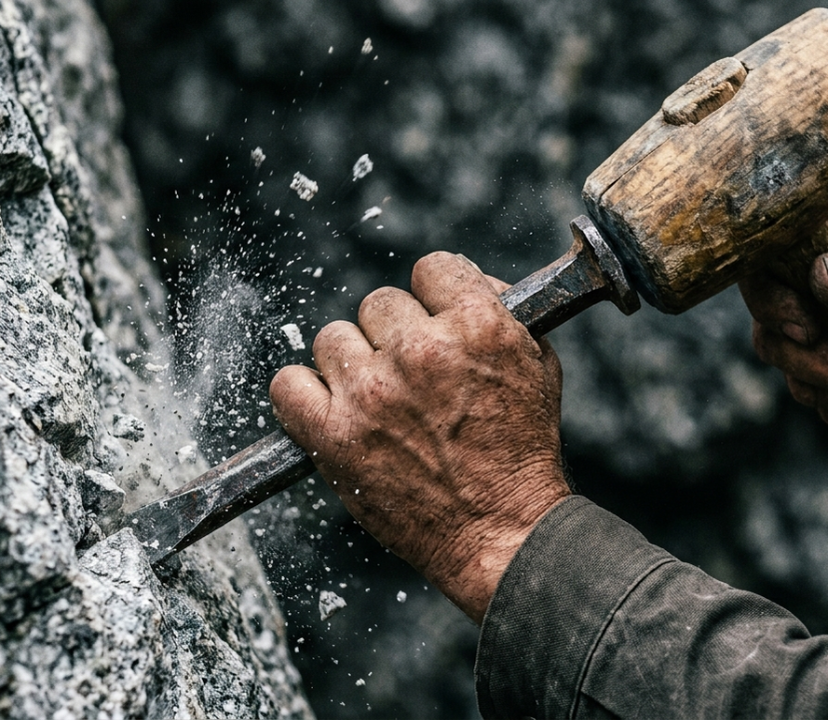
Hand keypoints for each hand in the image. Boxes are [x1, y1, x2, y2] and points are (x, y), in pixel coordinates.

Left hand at [269, 252, 569, 622]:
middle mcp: (421, 352)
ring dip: (352, 366)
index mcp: (477, 327)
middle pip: (379, 305)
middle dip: (394, 336)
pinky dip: (303, 395)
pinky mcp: (336, 436)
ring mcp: (372, 393)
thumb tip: (466, 284)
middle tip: (410, 375)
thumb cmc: (522, 455)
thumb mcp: (539, 369)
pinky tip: (328, 410)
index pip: (432, 269)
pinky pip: (288, 385)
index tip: (433, 319)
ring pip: (333, 340)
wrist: (502, 534)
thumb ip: (502, 316)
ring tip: (377, 401)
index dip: (434, 295)